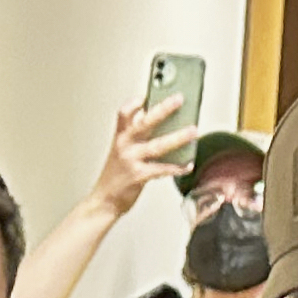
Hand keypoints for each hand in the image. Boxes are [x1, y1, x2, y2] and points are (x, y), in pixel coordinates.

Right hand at [95, 94, 203, 214]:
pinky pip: (162, 169)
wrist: (104, 202)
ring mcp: (131, 160)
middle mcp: (124, 146)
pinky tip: (187, 165)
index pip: (124, 113)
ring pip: (158, 145)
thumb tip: (156, 124)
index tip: (149, 95)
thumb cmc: (115, 177)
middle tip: (179, 99)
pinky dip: (176, 167)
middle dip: (163, 109)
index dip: (136, 102)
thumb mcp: (121, 152)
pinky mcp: (138, 176)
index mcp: (120, 138)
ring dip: (178, 137)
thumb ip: (136, 137)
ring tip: (193, 131)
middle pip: (145, 122)